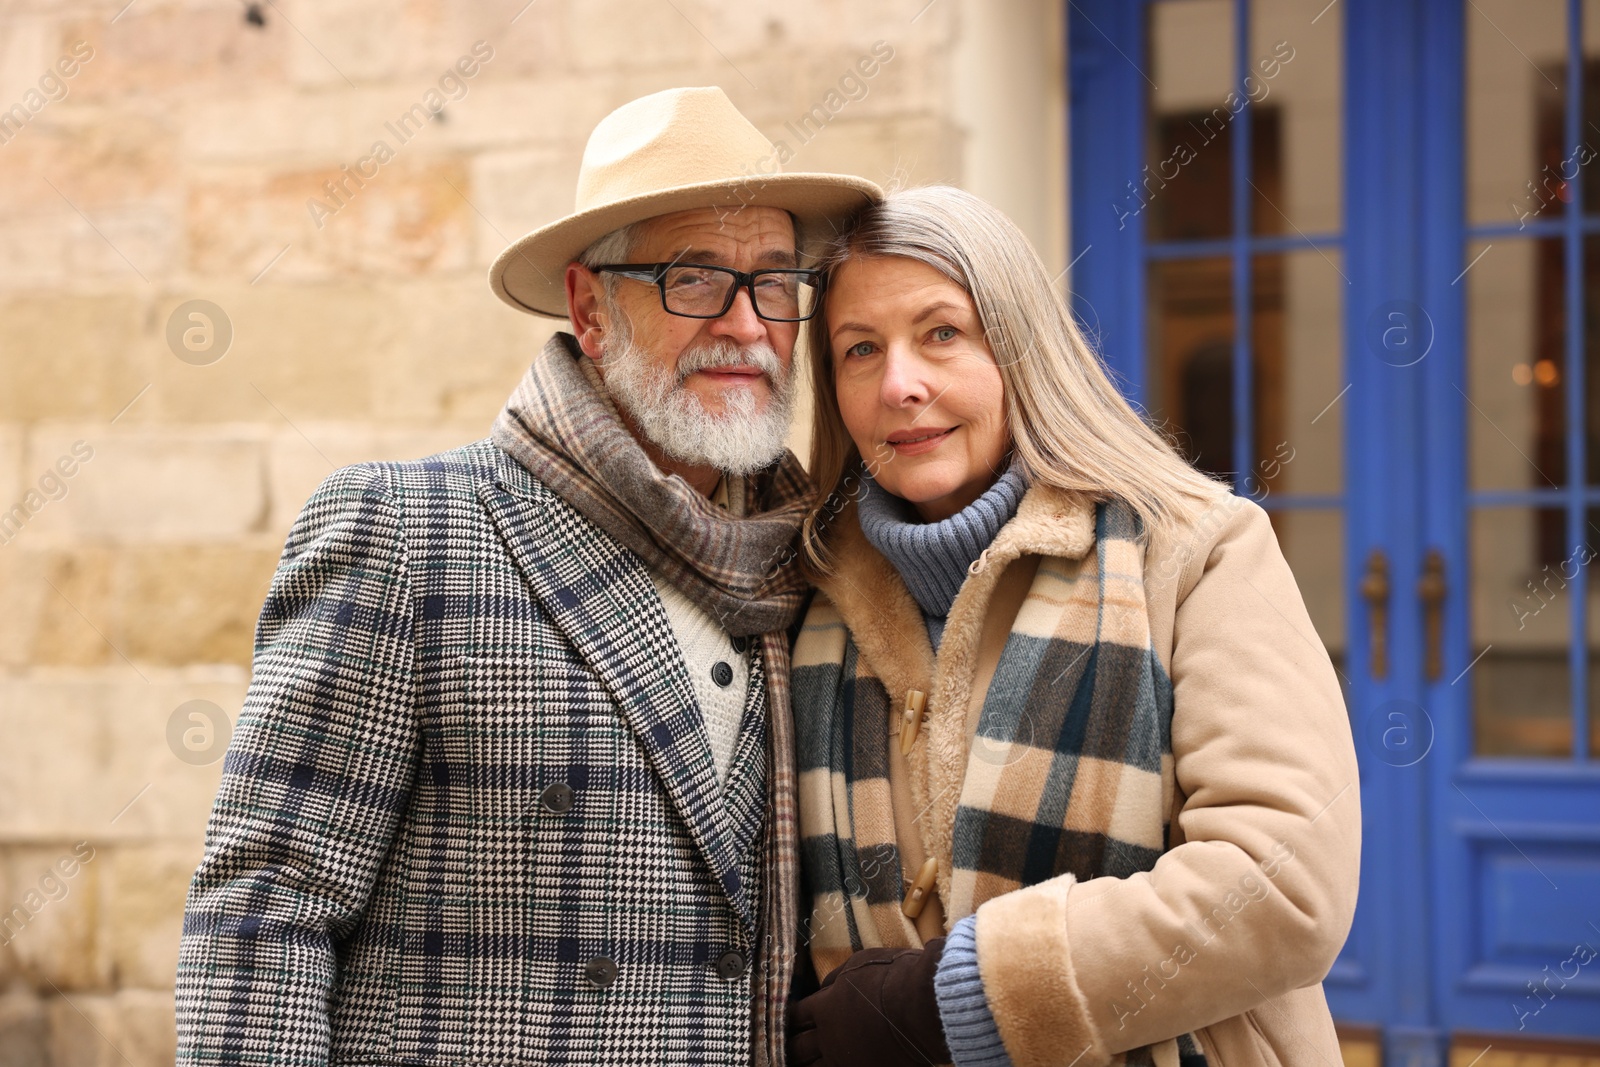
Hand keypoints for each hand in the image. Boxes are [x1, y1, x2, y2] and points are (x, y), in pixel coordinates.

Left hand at [787, 939, 949, 1066]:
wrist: (925, 1006)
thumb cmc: (896, 977)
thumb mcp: (860, 963)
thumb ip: (838, 978)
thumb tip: (825, 987)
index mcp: (826, 1007)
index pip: (796, 1015)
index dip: (790, 1017)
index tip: (787, 1020)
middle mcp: (831, 1038)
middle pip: (798, 1048)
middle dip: (790, 1046)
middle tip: (786, 1048)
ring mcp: (848, 1060)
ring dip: (807, 1065)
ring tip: (799, 1063)